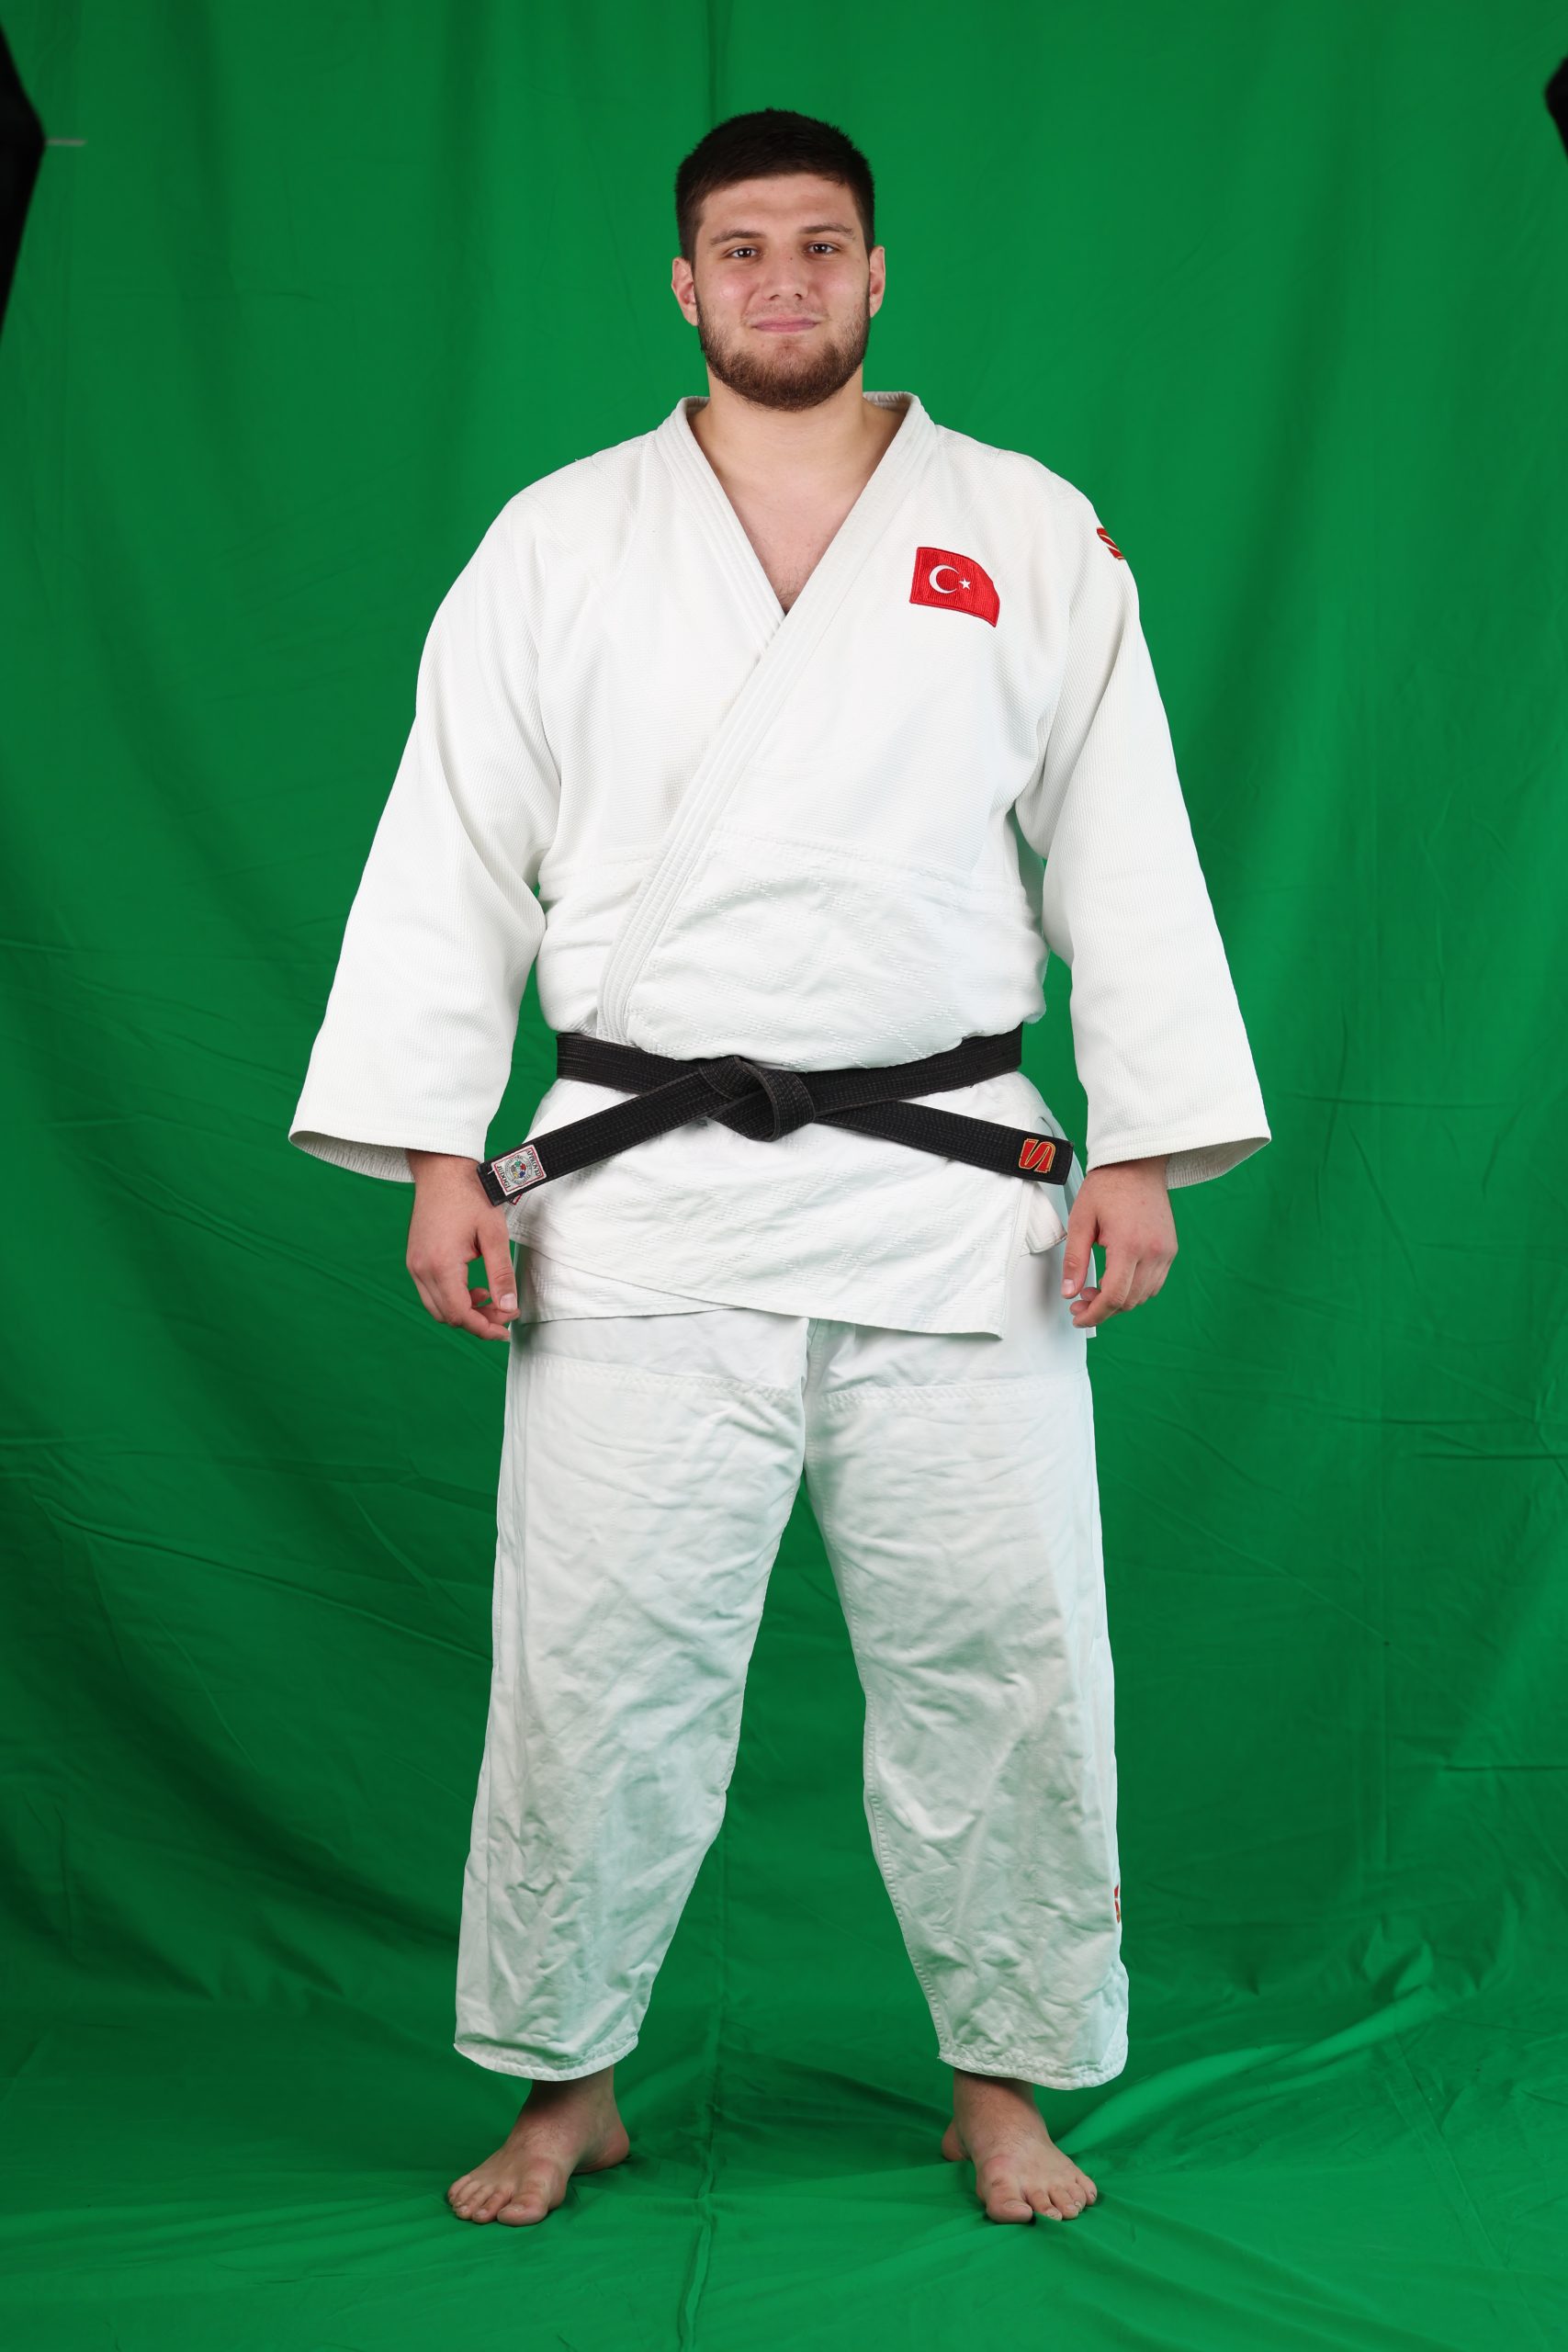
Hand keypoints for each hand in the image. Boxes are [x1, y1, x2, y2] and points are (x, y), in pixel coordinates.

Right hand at [405, 1150, 519, 1340]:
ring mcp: (414, 1265)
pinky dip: (452, 1298)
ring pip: (437, 1308)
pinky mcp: (414, 1259)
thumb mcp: (494, 1235)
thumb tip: (508, 1308)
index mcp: (440, 1265)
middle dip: (477, 1322)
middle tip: (504, 1315)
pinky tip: (473, 1287)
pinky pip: (431, 1292)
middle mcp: (421, 1269)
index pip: (460, 1314)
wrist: (443, 1170)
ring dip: (464, 1311)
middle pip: (447, 1316)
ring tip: (490, 1299)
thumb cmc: (470, 1196)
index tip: (506, 1329)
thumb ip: (501, 1274)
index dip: (485, 1327)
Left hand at [1060, 1154, 1175, 1329]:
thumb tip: (1069, 1292)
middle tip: (1080, 1302)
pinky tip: (1117, 1280)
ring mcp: (1165, 1252)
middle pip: (1129, 1301)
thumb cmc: (1108, 1187)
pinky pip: (1154, 1284)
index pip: (1113, 1296)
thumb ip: (1074, 1260)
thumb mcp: (1081, 1221)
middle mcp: (1153, 1252)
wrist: (1136, 1165)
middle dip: (1102, 1309)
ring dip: (1119, 1301)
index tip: (1078, 1317)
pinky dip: (1135, 1290)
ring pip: (1143, 1296)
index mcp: (1128, 1245)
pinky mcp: (1170, 1250)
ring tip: (1095, 1289)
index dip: (1094, 1313)